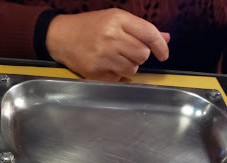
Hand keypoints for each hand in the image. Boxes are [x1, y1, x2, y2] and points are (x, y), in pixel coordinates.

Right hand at [46, 8, 169, 80]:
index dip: (160, 46)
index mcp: (117, 19)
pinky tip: (106, 66)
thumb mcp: (114, 20)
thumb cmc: (89, 27)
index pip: (149, 33)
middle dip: (139, 55)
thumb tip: (165, 39)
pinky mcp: (97, 73)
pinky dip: (116, 75)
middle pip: (143, 54)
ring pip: (133, 69)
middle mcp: (111, 37)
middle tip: (127, 52)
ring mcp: (103, 57)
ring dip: (129, 66)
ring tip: (115, 58)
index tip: (164, 54)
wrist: (61, 37)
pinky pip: (119, 79)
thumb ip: (140, 29)